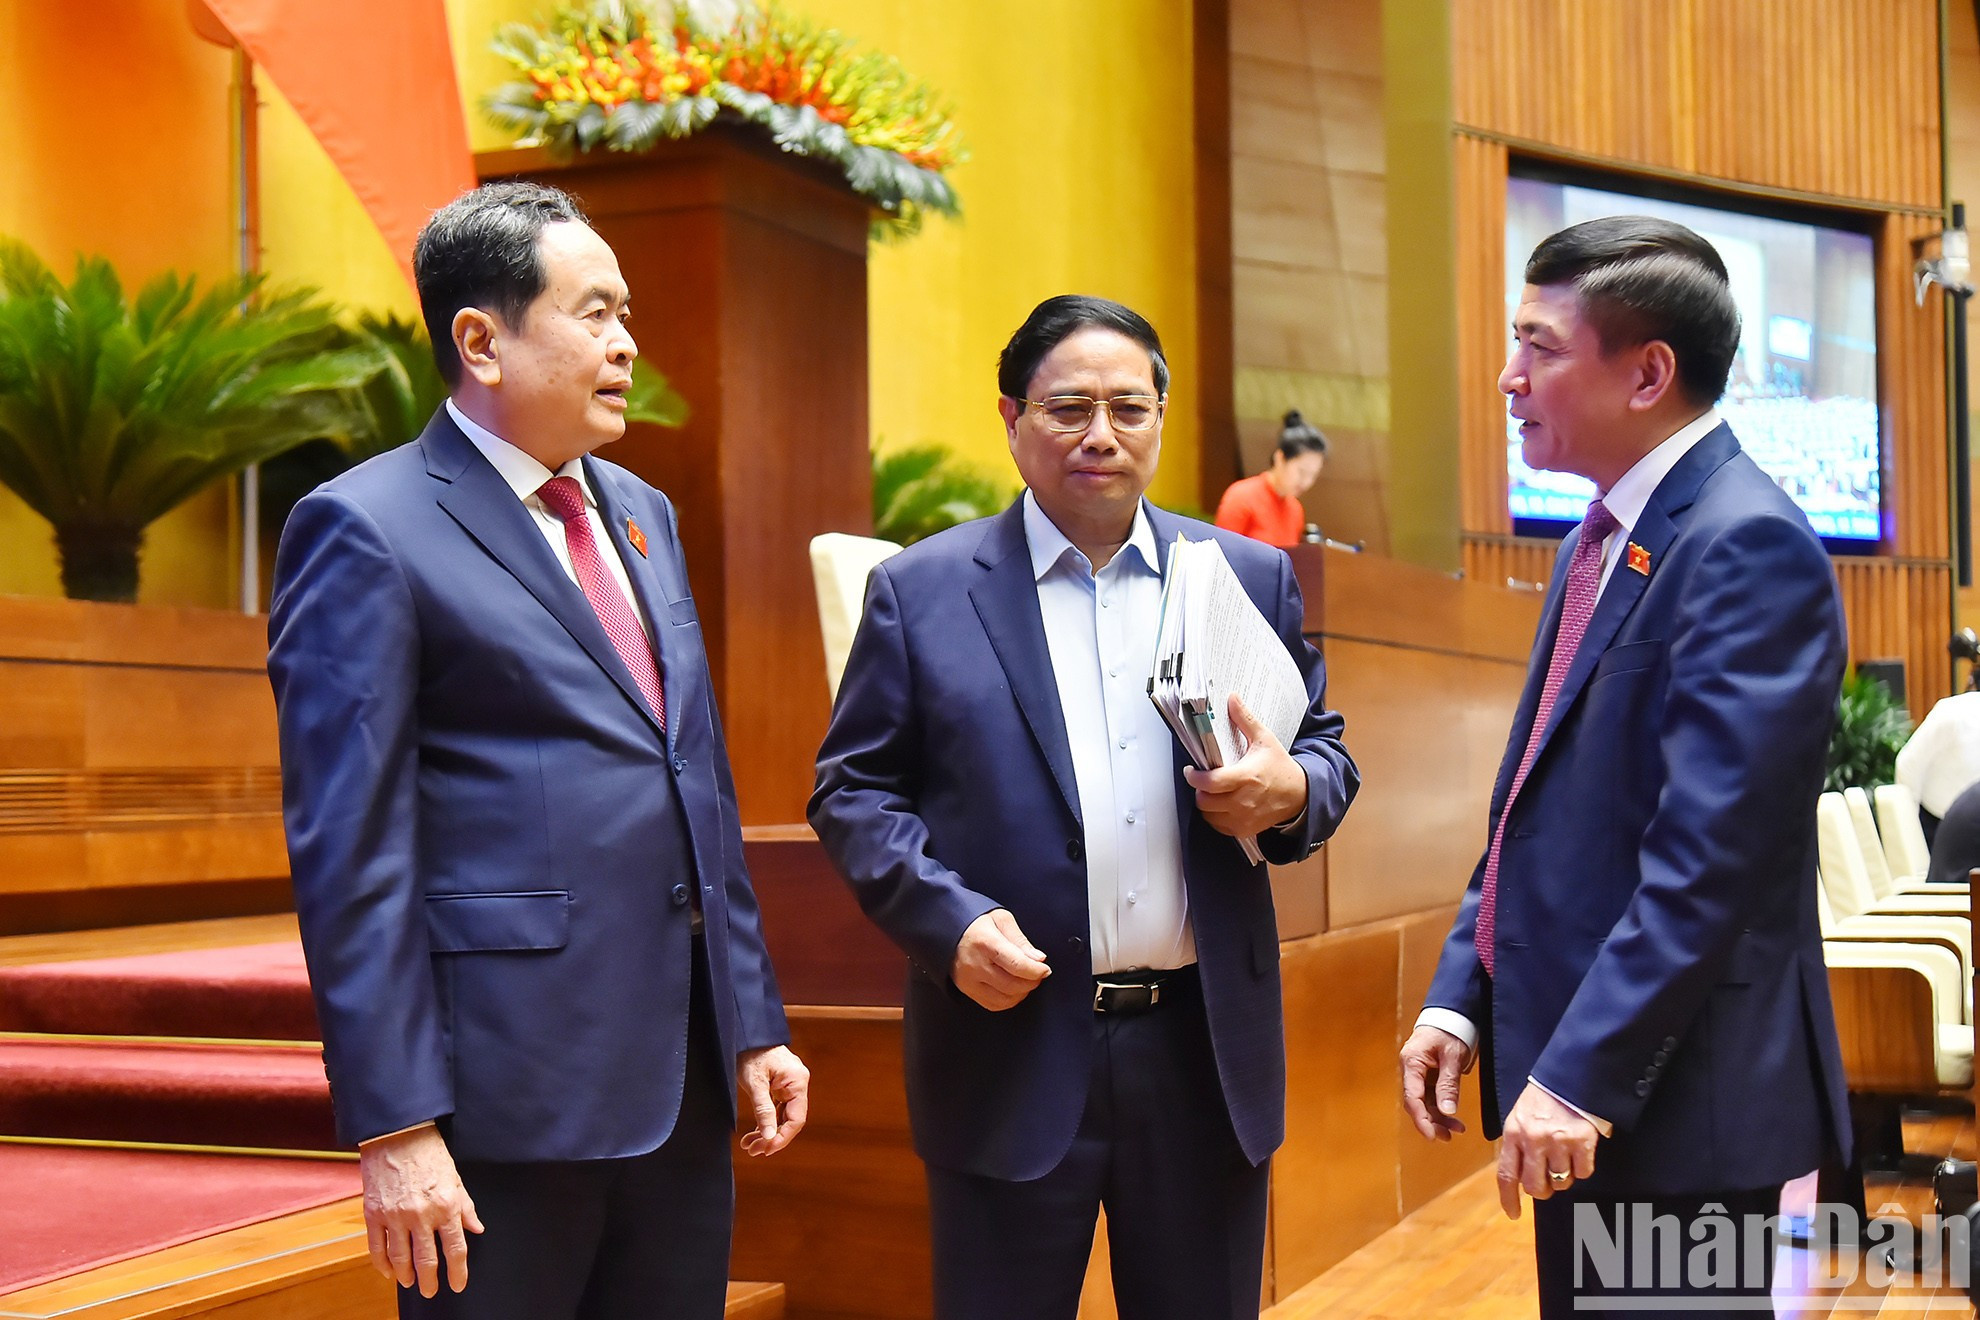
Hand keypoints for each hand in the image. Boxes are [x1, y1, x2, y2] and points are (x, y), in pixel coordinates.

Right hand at [357, 1123, 482, 1296]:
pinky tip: (388, 1272)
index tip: (458, 1284)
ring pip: (400, 1258)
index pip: (455, 1248)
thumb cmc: (430, 1154)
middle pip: (427, 1260)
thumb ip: (466, 1206)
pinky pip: (377, 1248)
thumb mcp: (456, 1178)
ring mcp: (395, 1216)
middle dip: (431, 1281)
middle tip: (432, 1291)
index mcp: (446, 1206)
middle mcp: (421, 1215)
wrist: (398, 1135)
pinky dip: (382, 1264)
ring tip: (411, 1283)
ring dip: (406, 1276)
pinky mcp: (374, 1214)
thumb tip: (476, 1229)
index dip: (458, 1271)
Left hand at [736, 1045, 809, 1155]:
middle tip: (753, 1150)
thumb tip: (769, 1137)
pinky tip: (754, 1133)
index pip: (796, 1119)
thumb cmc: (751, 1053)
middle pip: (790, 1120)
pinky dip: (767, 1121)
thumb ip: (763, 1111)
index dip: (782, 1138)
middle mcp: (798, 1084)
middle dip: (772, 1137)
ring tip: (749, 1145)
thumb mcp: (755, 1084)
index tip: (766, 1149)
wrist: (747, 1034)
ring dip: (767, 1131)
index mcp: (797, 1082)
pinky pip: (778, 1108)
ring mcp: (790, 1085)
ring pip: (783, 1116)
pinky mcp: (781, 1085)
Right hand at [951, 909, 1049, 1010]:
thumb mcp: (1000, 919)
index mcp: (985, 942)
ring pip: (1005, 999)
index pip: (1016, 964)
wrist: (947, 931)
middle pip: (1013, 985)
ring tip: (1026, 979)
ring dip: (1022, 992)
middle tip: (1038, 973)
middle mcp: (975, 964)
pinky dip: (1009, 1000)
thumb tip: (1038, 959)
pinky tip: (1013, 989)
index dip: (1036, 970)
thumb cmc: (975, 923)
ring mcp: (969, 981)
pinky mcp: (967, 990)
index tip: (1045, 969)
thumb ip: (1020, 939)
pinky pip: (994, 1005)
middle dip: (1032, 981)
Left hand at [1182, 696, 1307, 837]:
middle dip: (1199, 789)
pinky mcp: (1244, 830)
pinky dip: (1215, 817)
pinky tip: (1221, 805)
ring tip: (1212, 792)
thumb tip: (1232, 699)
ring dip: (1206, 803)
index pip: (1210, 783)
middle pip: (1204, 801)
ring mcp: (1243, 818)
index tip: (1191, 770)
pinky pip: (1218, 826)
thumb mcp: (1264, 740)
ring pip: (1208, 815)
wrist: (1300, 795)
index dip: (1194, 777)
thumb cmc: (1280, 768)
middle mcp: (1243, 802)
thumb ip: (1245, 720)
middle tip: (1203, 780)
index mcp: (1246, 778)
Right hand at [1400, 1025, 1470, 1142]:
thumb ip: (1448, 1084)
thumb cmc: (1450, 1031)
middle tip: (1448, 1137)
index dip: (1421, 1119)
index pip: (1412, 1097)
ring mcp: (1417, 1074)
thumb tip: (1447, 1111)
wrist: (1452, 1015)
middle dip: (1431, 1122)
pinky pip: (1430, 1097)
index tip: (1432, 1136)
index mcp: (1411, 1063)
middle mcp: (1410, 1070)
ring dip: (1438, 1118)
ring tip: (1457, 1130)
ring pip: (1423, 1103)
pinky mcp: (1426, 1076)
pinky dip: (1441, 1108)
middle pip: (1415, 1103)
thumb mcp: (1453, 1057)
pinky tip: (1454, 1119)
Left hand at [1496, 1082, 1599, 1218]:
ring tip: (1565, 1157)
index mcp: (1513, 1133)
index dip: (1509, 1199)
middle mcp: (1534, 1140)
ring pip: (1561, 1182)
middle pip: (1535, 1187)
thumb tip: (1519, 1178)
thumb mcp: (1520, 1117)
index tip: (1513, 1213)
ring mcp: (1558, 1142)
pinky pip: (1584, 1172)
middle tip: (1548, 1181)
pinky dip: (1583, 1167)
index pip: (1506, 1175)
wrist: (1569, 1077)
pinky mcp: (1582, 1141)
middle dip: (1542, 1190)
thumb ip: (1518, 1145)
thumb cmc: (1543, 1099)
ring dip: (1564, 1177)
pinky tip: (1580, 1151)